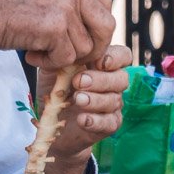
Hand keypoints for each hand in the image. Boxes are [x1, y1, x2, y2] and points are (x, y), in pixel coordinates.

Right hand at [0, 0, 114, 66]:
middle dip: (93, 46)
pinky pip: (68, 57)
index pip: (103, 0)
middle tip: (71, 54)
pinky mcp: (55, 26)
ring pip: (86, 45)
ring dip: (64, 55)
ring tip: (39, 51)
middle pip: (106, 23)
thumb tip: (99, 23)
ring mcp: (65, 2)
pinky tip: (31, 55)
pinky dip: (50, 62)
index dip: (94, 25)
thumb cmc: (1, 4)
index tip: (78, 37)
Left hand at [42, 44, 130, 160]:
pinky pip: (110, 123)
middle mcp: (112, 84)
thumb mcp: (53, 70)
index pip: (123, 56)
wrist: (49, 122)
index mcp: (103, 65)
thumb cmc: (54, 89)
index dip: (115, 58)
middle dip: (100, 80)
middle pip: (121, 78)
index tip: (97, 62)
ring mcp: (111, 105)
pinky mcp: (107, 125)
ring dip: (96, 100)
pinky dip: (96, 121)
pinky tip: (82, 119)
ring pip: (115, 100)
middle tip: (78, 82)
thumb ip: (61, 57)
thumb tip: (62, 47)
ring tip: (77, 100)